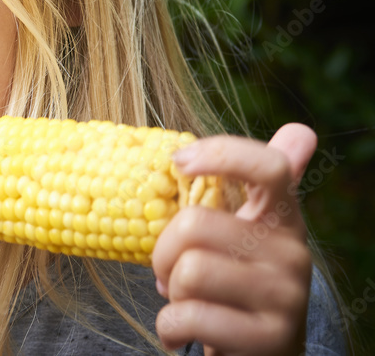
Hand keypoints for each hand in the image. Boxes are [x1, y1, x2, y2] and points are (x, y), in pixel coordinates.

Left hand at [152, 123, 317, 355]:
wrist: (261, 354)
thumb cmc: (237, 283)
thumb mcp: (248, 234)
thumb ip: (258, 184)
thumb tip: (302, 131)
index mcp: (283, 218)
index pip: (270, 167)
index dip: (222, 153)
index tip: (178, 161)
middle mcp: (293, 254)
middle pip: (195, 225)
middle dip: (162, 253)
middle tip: (167, 272)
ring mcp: (285, 298)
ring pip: (188, 272)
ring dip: (168, 292)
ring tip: (182, 302)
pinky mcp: (268, 338)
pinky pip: (189, 318)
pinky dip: (168, 328)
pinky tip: (179, 333)